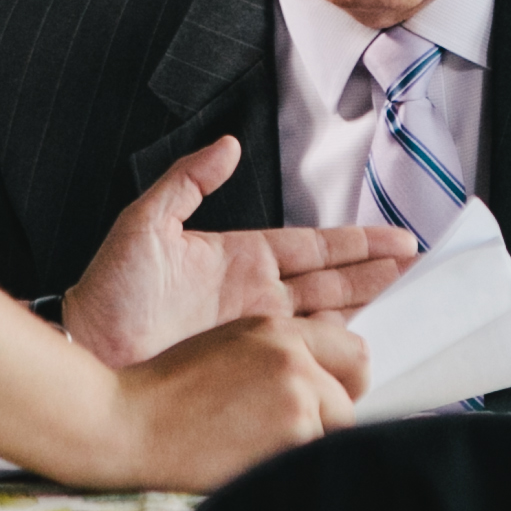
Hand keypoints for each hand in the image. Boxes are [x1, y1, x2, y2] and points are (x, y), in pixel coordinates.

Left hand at [61, 136, 414, 369]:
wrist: (87, 348)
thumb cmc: (108, 290)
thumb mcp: (146, 222)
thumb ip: (187, 181)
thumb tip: (227, 146)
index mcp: (235, 256)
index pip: (309, 245)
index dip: (354, 241)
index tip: (396, 238)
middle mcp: (253, 295)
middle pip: (331, 279)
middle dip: (377, 270)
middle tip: (423, 265)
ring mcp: (255, 332)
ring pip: (327, 315)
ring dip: (369, 306)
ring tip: (412, 297)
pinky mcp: (250, 364)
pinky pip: (305, 354)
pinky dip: (338, 350)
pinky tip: (369, 349)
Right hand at [101, 314, 367, 492]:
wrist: (127, 427)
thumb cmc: (164, 395)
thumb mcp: (226, 349)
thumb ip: (278, 354)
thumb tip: (323, 375)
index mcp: (274, 330)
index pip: (351, 351)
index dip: (344, 380)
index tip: (336, 397)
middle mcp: (291, 356)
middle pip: (353, 395)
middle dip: (328, 418)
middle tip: (284, 434)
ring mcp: (295, 396)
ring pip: (339, 430)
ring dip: (311, 444)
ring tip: (258, 448)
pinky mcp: (292, 436)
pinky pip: (320, 458)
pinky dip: (296, 466)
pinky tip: (254, 462)